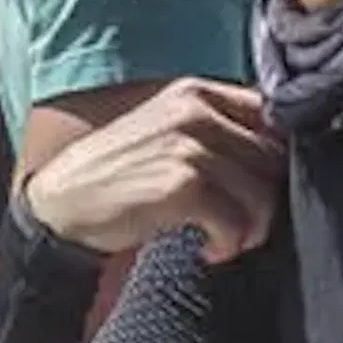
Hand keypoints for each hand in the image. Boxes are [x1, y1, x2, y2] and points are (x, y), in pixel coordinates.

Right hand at [18, 79, 285, 264]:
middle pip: (274, 160)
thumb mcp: (166, 133)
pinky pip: (236, 221)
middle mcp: (195, 110)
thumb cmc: (118, 175)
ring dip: (249, 229)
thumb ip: (216, 131)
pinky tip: (206, 249)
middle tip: (239, 225)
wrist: (61, 204)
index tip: (261, 188)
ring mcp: (188, 145)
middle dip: (265, 201)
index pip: (272, 117)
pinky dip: (227, 244)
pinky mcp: (182, 184)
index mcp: (196, 92)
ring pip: (261, 194)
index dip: (278, 159)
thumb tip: (280, 156)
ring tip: (223, 240)